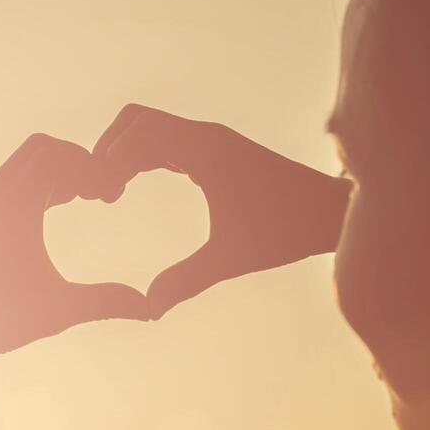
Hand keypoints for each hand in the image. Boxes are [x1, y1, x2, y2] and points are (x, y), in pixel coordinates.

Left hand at [0, 133, 148, 365]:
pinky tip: (58, 208)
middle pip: (41, 148)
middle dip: (76, 161)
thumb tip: (150, 308)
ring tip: (85, 197)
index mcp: (13, 208)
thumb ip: (106, 302)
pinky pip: (11, 179)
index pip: (57, 156)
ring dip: (56, 171)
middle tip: (101, 190)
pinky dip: (37, 182)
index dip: (91, 166)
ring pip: (23, 163)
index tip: (112, 191)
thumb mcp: (58, 311)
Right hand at [90, 104, 352, 317]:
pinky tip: (135, 187)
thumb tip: (148, 308)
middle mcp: (206, 135)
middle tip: (98, 193)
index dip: (108, 160)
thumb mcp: (232, 258)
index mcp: (205, 150)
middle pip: (136, 120)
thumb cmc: (286, 231)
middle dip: (109, 150)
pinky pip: (169, 139)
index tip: (100, 198)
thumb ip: (187, 280)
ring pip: (151, 127)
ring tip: (111, 193)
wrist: (330, 212)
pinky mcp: (218, 149)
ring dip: (125, 152)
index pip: (137, 135)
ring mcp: (212, 139)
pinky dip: (144, 155)